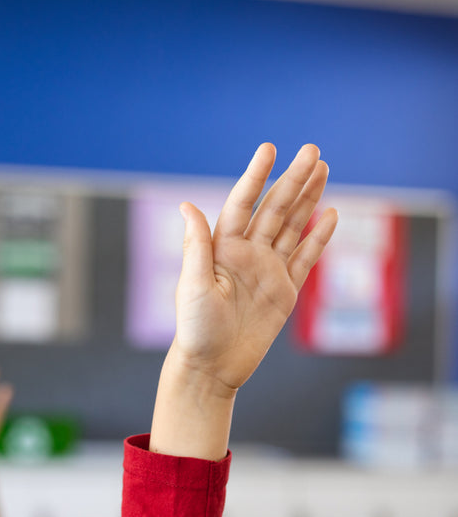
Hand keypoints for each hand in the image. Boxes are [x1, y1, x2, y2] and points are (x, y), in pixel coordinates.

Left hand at [173, 143, 337, 394]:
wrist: (213, 367)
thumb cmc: (196, 328)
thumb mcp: (193, 285)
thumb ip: (197, 245)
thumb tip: (186, 204)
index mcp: (223, 248)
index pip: (243, 203)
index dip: (256, 177)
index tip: (269, 149)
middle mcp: (247, 254)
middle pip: (274, 209)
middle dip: (293, 180)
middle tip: (313, 151)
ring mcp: (268, 271)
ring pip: (293, 227)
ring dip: (308, 200)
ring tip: (323, 170)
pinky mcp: (285, 291)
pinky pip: (306, 258)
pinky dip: (319, 238)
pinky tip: (331, 215)